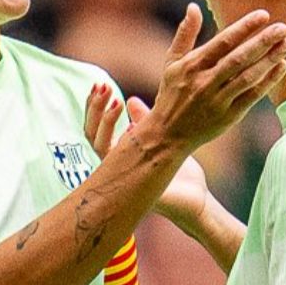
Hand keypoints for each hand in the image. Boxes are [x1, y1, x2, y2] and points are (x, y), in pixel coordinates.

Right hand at [85, 85, 211, 229]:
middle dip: (93, 108)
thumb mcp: (163, 137)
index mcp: (121, 152)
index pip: (95, 128)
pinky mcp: (129, 181)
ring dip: (102, 119)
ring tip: (114, 100)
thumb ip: (145, 120)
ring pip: (97, 144)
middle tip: (103, 86)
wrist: (195, 199)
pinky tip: (128, 122)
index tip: (101, 85)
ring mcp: (120, 172)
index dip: (94, 107)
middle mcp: (116, 162)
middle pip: (90, 133)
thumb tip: (131, 99)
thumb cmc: (180, 172)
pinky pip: (113, 160)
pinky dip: (115, 136)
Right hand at [142, 6, 285, 153]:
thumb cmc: (171, 94)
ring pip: (247, 77)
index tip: (263, 15)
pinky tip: (281, 67)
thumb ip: (185, 34)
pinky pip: (252, 96)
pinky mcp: (228, 116)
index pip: (222, 42)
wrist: (167, 135)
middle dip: (262, 42)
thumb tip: (194, 6)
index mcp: (192, 66)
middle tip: (283, 28)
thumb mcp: (171, 63)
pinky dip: (267, 82)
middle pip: (238, 59)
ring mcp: (217, 100)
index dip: (244, 28)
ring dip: (269, 60)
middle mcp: (205, 82)